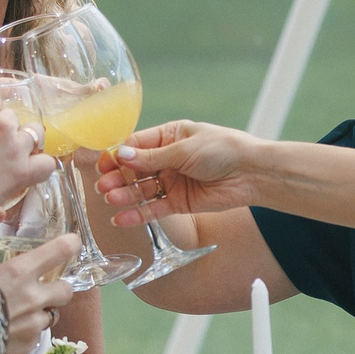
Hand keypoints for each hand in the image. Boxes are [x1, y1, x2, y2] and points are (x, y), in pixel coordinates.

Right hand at [0, 93, 53, 204]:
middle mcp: (2, 123)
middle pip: (12, 116)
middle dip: (1, 127)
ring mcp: (16, 148)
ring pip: (34, 135)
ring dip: (23, 143)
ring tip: (10, 155)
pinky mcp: (23, 174)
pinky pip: (47, 164)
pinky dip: (41, 166)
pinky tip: (30, 170)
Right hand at [0, 234, 84, 353]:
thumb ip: (1, 269)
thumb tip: (9, 262)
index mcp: (18, 272)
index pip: (59, 251)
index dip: (69, 245)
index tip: (72, 243)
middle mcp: (32, 297)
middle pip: (66, 289)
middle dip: (58, 289)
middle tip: (43, 290)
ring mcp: (33, 323)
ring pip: (50, 315)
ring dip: (38, 314)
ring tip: (14, 315)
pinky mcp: (29, 344)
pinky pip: (35, 336)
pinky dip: (25, 334)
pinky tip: (7, 331)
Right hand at [96, 120, 268, 224]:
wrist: (252, 173)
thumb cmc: (223, 149)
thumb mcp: (184, 149)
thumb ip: (152, 156)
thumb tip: (121, 154)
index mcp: (169, 136)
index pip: (135, 145)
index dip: (118, 155)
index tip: (102, 165)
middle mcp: (168, 159)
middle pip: (135, 169)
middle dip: (118, 177)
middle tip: (103, 186)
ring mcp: (173, 181)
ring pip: (142, 190)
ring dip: (125, 195)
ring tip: (110, 199)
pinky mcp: (179, 202)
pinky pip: (154, 208)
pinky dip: (138, 213)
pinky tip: (121, 218)